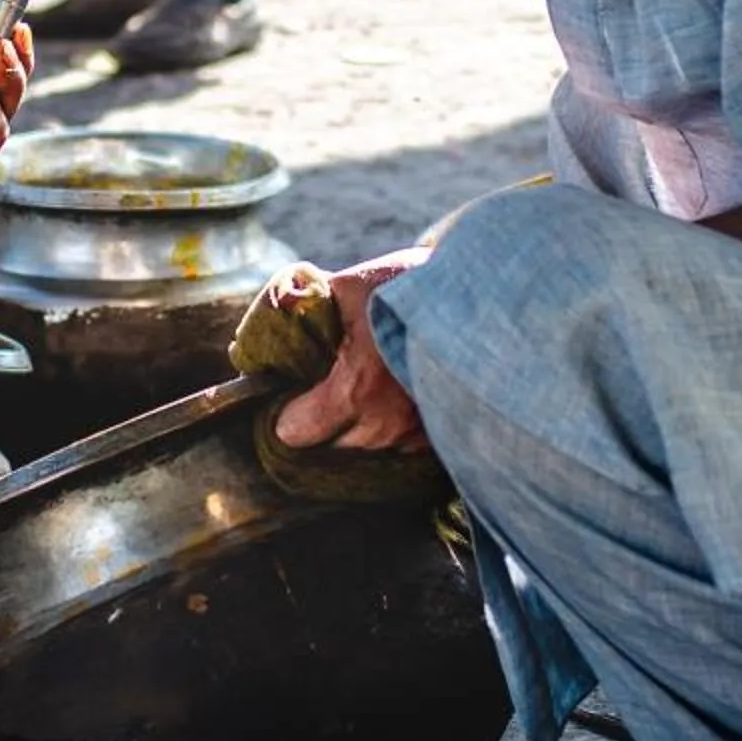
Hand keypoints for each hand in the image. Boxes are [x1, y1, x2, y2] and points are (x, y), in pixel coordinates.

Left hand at [271, 251, 434, 452]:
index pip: (298, 432)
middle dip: (320, 427)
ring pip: (367, 453)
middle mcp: (386, 423)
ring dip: (355, 433)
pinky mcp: (439, 435)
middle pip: (331, 449)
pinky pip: (400, 451)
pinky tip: (387, 407)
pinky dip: (388, 435)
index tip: (288, 400)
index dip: (285, 416)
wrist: (478, 296)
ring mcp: (416, 434)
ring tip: (354, 401)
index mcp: (355, 389)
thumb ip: (302, 304)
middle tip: (318, 398)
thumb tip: (263, 322)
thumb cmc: (408, 289)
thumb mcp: (349, 287)